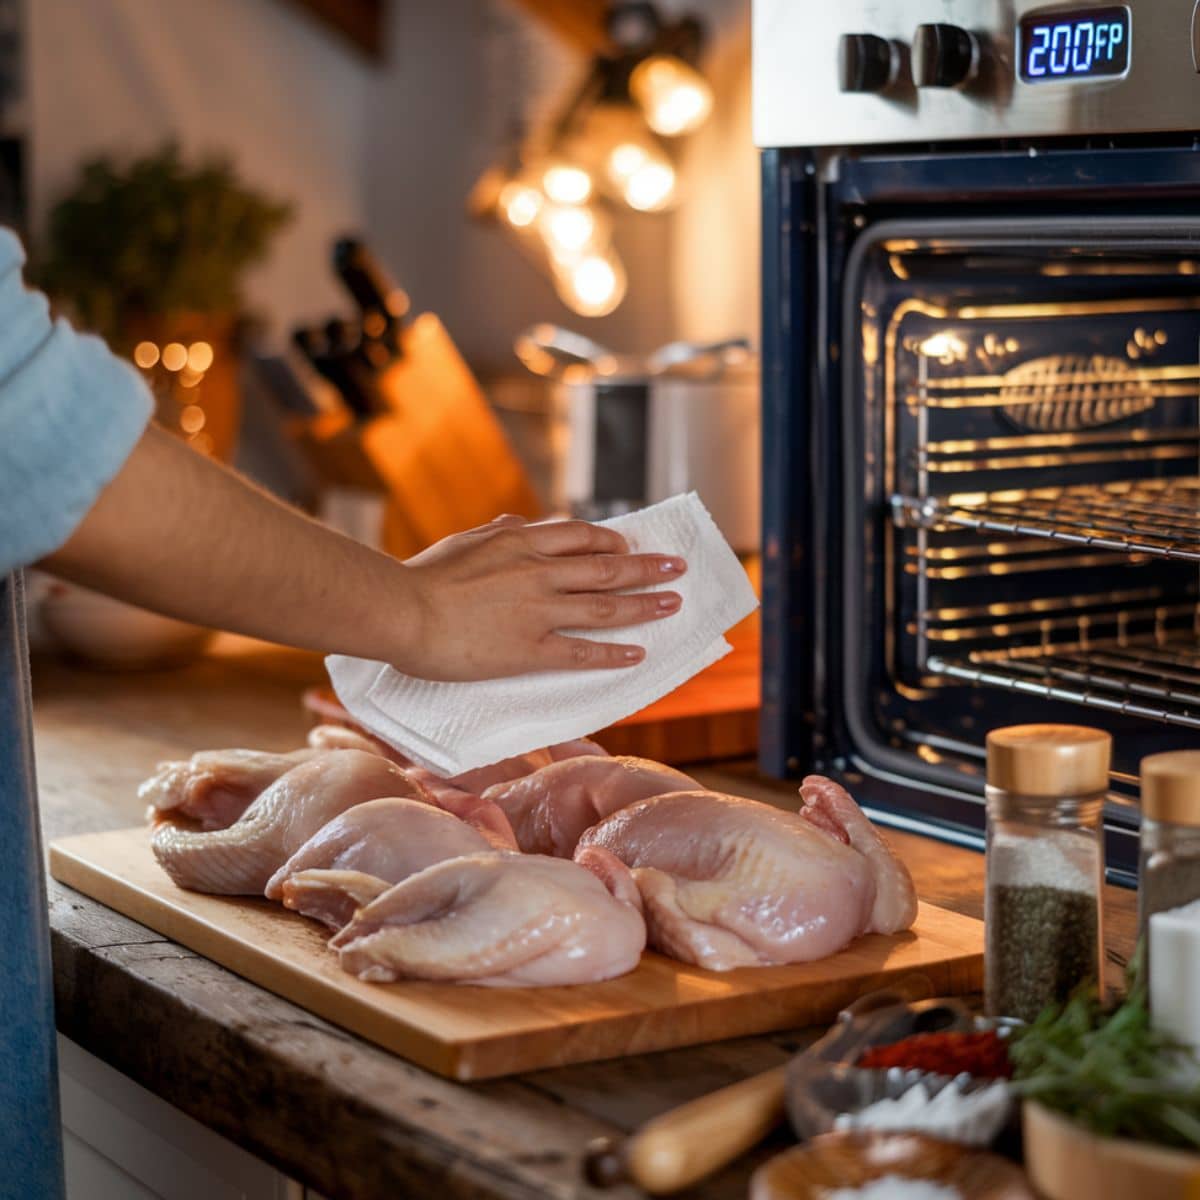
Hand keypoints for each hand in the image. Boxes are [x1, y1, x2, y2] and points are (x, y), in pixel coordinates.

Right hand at [396, 515, 685, 680]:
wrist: (402, 612)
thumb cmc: (423, 577)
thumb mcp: (464, 541)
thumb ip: (498, 533)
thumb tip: (521, 525)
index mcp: (520, 543)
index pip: (581, 536)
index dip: (613, 543)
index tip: (632, 548)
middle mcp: (538, 573)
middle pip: (606, 568)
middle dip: (647, 568)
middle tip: (677, 568)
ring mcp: (537, 611)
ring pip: (604, 606)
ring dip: (644, 605)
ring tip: (672, 604)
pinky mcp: (529, 650)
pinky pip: (581, 651)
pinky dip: (613, 652)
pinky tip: (638, 654)